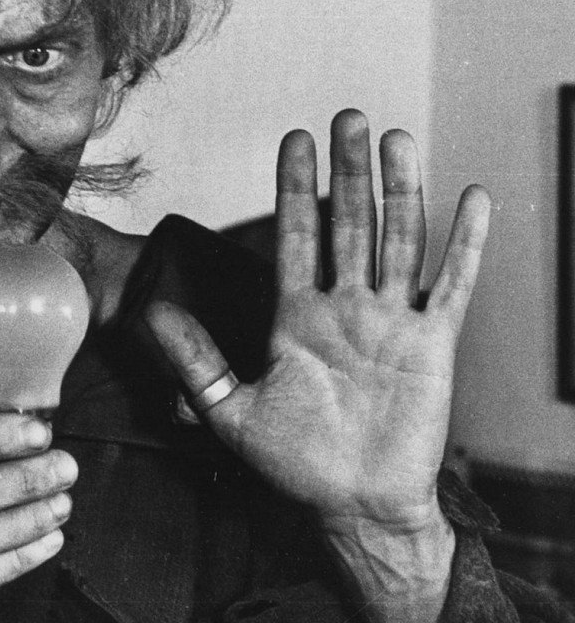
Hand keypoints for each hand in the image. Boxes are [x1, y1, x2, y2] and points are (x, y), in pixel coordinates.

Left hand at [145, 109, 490, 534]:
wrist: (353, 507)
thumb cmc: (293, 464)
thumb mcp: (230, 410)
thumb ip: (196, 360)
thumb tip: (149, 313)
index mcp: (296, 316)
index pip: (295, 236)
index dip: (295, 188)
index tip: (296, 139)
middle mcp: (345, 308)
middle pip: (349, 224)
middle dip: (348, 171)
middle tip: (348, 116)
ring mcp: (391, 322)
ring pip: (399, 240)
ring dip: (400, 190)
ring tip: (397, 138)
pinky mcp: (432, 344)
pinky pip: (451, 284)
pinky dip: (464, 243)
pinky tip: (472, 197)